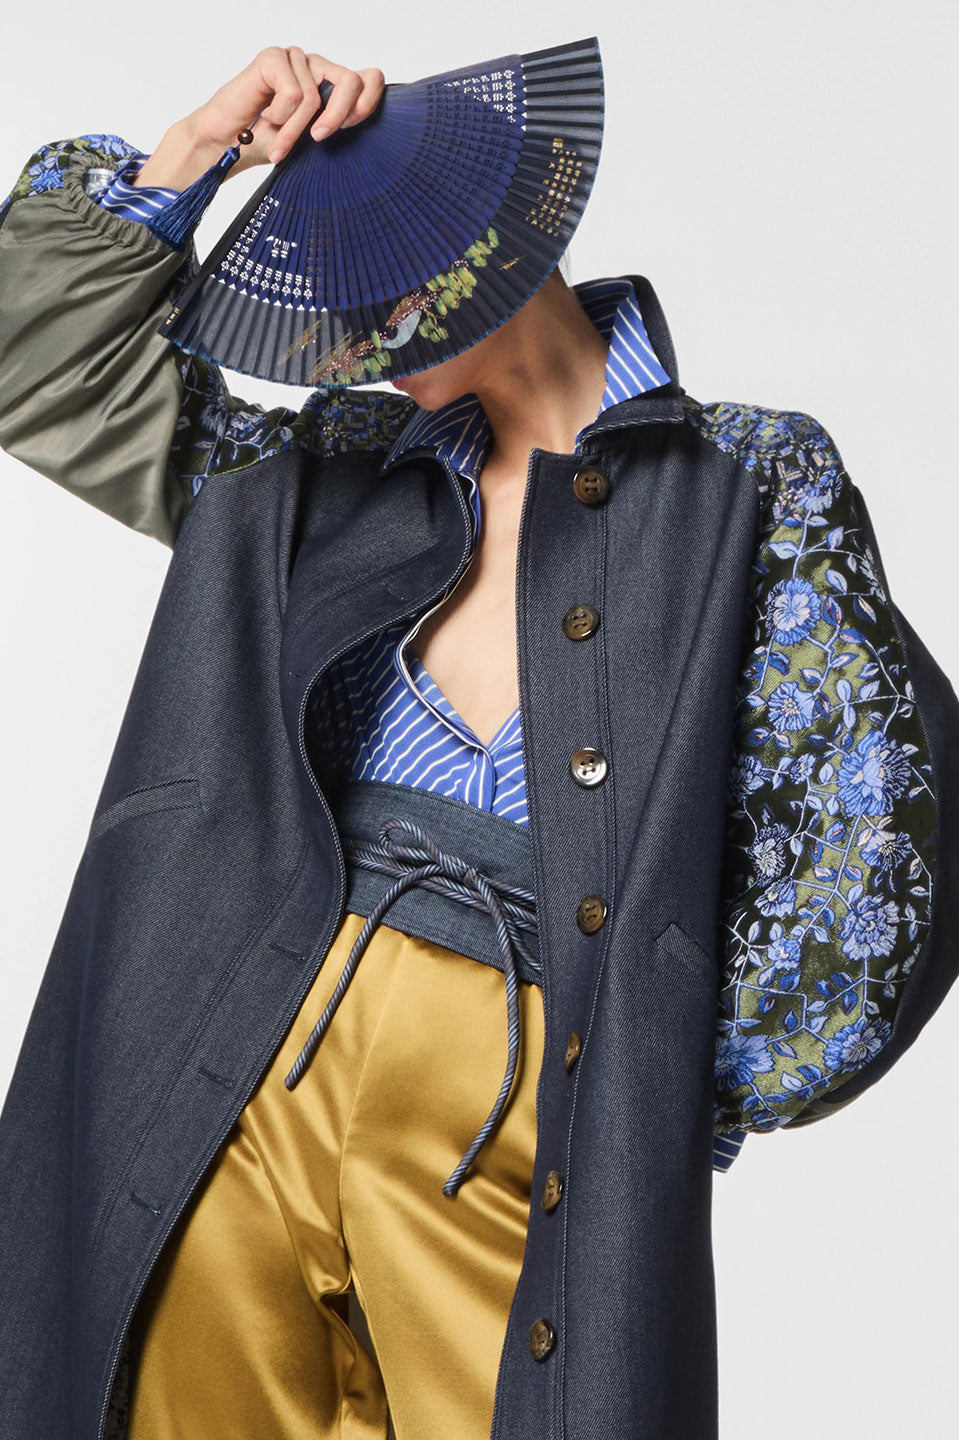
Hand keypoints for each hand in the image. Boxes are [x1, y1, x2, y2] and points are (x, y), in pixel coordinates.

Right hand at [190, 47, 385, 171]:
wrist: (228, 146)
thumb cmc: (268, 143)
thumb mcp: (313, 140)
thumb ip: (338, 124)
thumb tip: (364, 118)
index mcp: (331, 85)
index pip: (370, 77)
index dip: (369, 102)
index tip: (350, 128)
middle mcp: (316, 67)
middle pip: (350, 82)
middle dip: (335, 118)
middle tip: (317, 140)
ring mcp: (296, 59)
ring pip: (314, 97)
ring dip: (295, 129)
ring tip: (279, 143)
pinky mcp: (274, 57)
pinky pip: (293, 93)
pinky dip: (280, 115)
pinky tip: (265, 117)